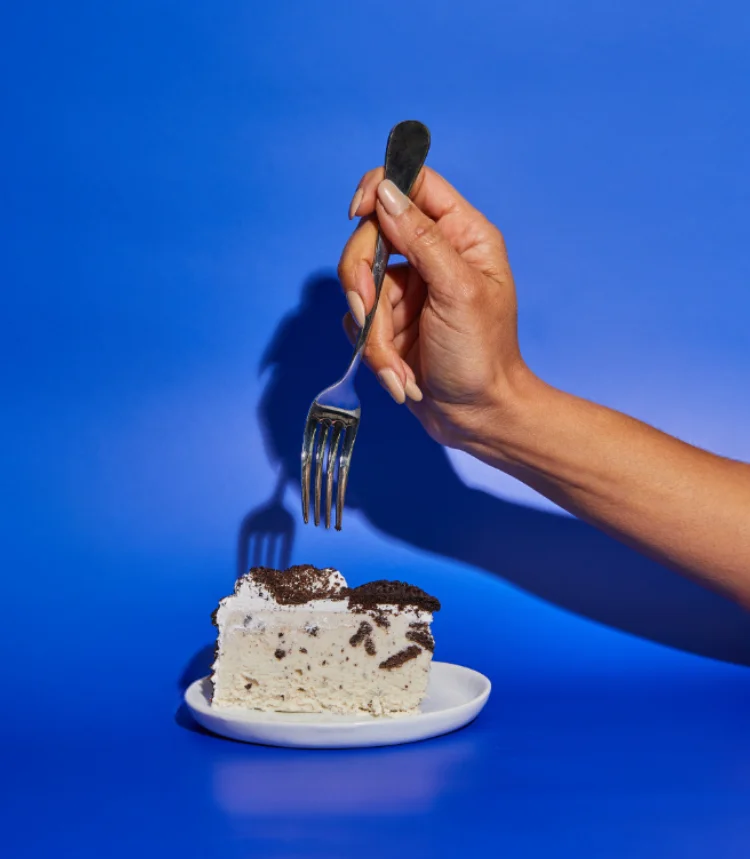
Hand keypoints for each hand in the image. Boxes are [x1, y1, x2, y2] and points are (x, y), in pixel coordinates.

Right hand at [338, 166, 528, 448]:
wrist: (477, 417)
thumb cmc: (483, 357)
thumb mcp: (458, 292)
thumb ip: (421, 239)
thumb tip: (385, 192)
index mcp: (461, 235)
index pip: (413, 184)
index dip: (379, 189)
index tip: (357, 214)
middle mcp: (431, 254)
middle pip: (371, 236)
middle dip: (362, 282)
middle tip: (366, 314)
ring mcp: (407, 288)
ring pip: (357, 283)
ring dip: (370, 333)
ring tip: (397, 369)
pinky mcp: (388, 319)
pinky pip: (358, 319)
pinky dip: (373, 352)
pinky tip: (400, 376)